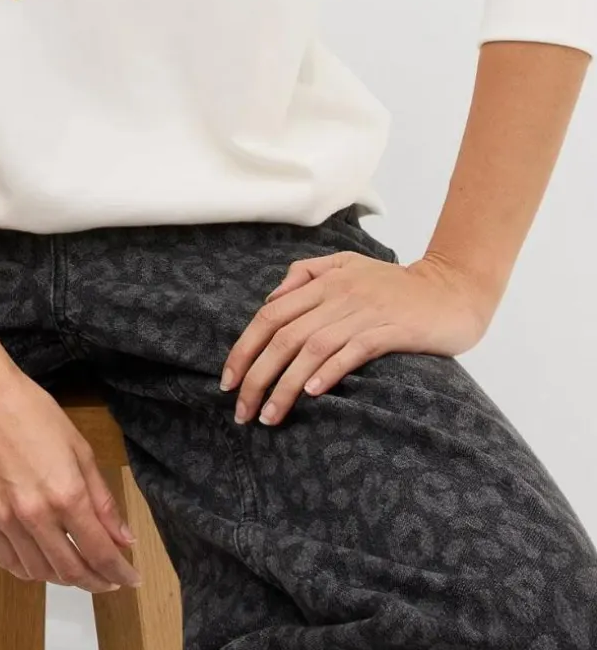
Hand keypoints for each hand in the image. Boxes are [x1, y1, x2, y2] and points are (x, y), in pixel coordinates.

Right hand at [0, 364, 142, 593]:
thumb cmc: (34, 412)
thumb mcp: (80, 448)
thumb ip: (102, 499)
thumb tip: (123, 537)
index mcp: (66, 495)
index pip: (99, 551)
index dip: (119, 571)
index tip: (131, 578)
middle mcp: (35, 516)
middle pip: (71, 570)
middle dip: (96, 581)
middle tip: (110, 579)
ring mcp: (6, 520)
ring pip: (39, 572)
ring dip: (64, 578)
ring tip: (79, 569)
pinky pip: (8, 561)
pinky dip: (30, 571)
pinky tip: (42, 563)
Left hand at [219, 250, 493, 427]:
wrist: (453, 289)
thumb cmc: (397, 284)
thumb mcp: (348, 265)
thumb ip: (307, 273)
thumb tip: (271, 298)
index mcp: (324, 281)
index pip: (270, 315)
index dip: (244, 348)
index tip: (228, 382)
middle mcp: (338, 294)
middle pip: (283, 335)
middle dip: (256, 375)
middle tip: (241, 411)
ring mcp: (363, 312)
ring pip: (311, 348)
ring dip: (284, 385)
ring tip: (269, 416)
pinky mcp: (390, 331)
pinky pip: (352, 351)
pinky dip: (328, 372)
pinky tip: (310, 394)